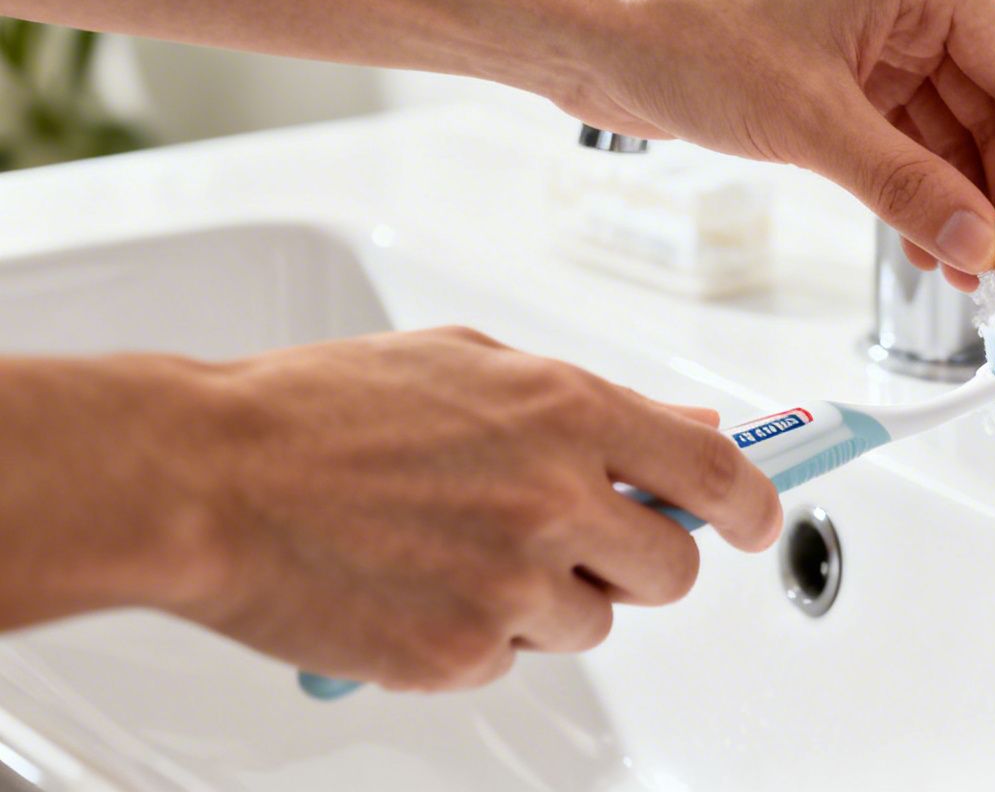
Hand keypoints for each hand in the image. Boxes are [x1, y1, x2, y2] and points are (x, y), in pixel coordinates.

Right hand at [155, 328, 779, 691]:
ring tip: (459, 550)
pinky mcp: (461, 654)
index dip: (752, 508)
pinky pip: (510, 661)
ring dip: (548, 600)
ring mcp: (511, 583)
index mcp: (569, 414)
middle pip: (671, 570)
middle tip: (578, 543)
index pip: (718, 475)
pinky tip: (415, 586)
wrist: (205, 478)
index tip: (755, 521)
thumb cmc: (320, 411)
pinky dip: (476, 637)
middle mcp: (556, 498)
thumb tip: (688, 424)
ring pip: (591, 623)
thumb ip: (594, 402)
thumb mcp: (475, 367)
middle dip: (638, 563)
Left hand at [556, 0, 994, 289]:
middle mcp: (909, 6)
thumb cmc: (682, 26)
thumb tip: (977, 242)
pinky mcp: (839, 84)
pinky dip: (920, 198)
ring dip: (964, 205)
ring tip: (972, 274)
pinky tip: (930, 247)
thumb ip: (904, 186)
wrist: (589, 28)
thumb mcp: (809, 119)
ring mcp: (875, 46)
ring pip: (953, 137)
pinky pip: (906, 148)